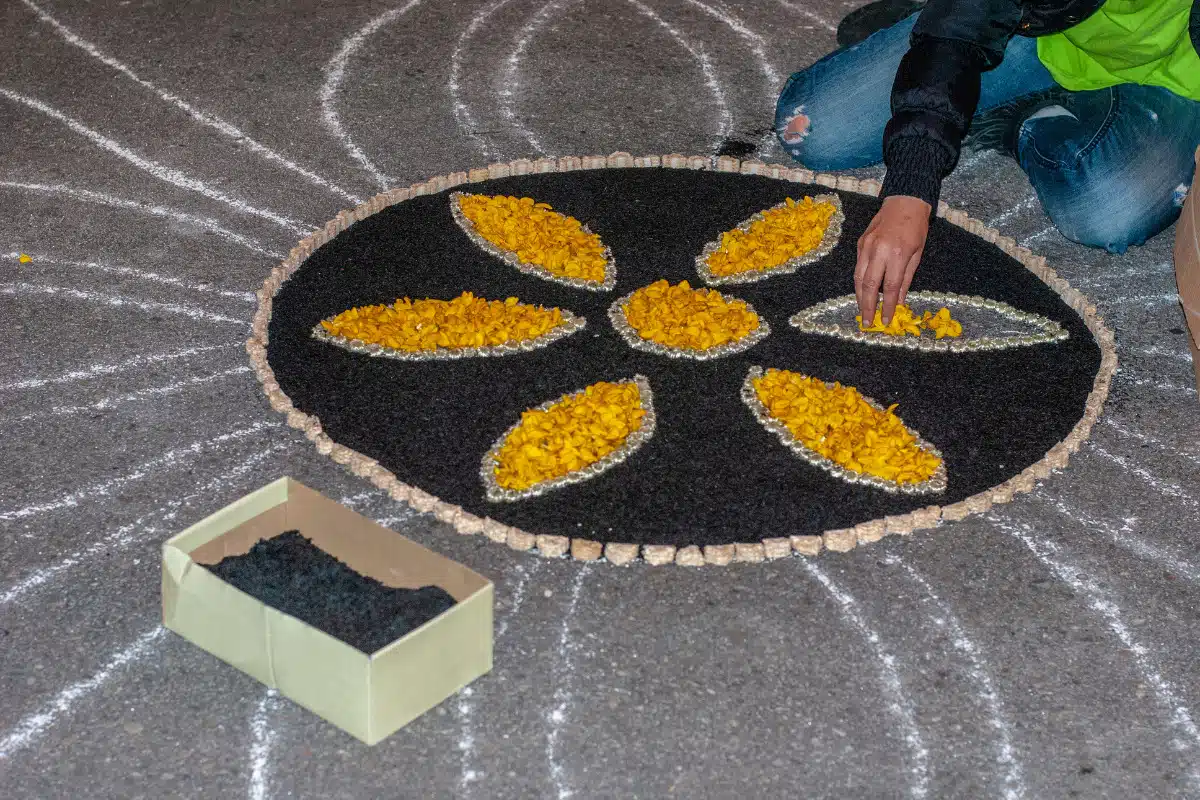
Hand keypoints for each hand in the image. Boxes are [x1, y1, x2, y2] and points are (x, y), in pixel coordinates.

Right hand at [855, 195, 931, 324]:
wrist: (904, 201)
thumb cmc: (916, 227)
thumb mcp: (918, 254)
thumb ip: (907, 278)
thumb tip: (900, 301)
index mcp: (898, 254)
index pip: (890, 288)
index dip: (887, 306)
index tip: (886, 321)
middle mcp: (879, 251)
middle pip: (869, 286)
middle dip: (867, 306)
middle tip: (867, 322)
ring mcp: (866, 247)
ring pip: (858, 278)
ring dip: (859, 296)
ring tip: (862, 310)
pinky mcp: (860, 243)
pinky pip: (858, 267)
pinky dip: (859, 281)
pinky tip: (862, 291)